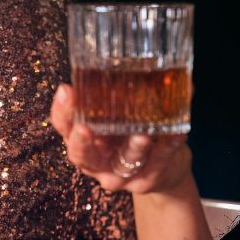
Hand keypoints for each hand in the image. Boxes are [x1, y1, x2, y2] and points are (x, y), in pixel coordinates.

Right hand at [50, 85, 192, 193]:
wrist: (164, 168)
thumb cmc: (134, 133)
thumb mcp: (121, 115)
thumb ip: (121, 94)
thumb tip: (144, 59)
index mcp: (84, 139)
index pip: (64, 126)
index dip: (62, 111)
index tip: (66, 90)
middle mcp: (96, 161)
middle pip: (81, 154)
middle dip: (82, 141)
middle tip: (85, 128)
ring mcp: (120, 175)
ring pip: (123, 161)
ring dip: (133, 147)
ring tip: (143, 133)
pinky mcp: (145, 181)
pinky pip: (158, 162)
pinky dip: (167, 147)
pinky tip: (177, 132)